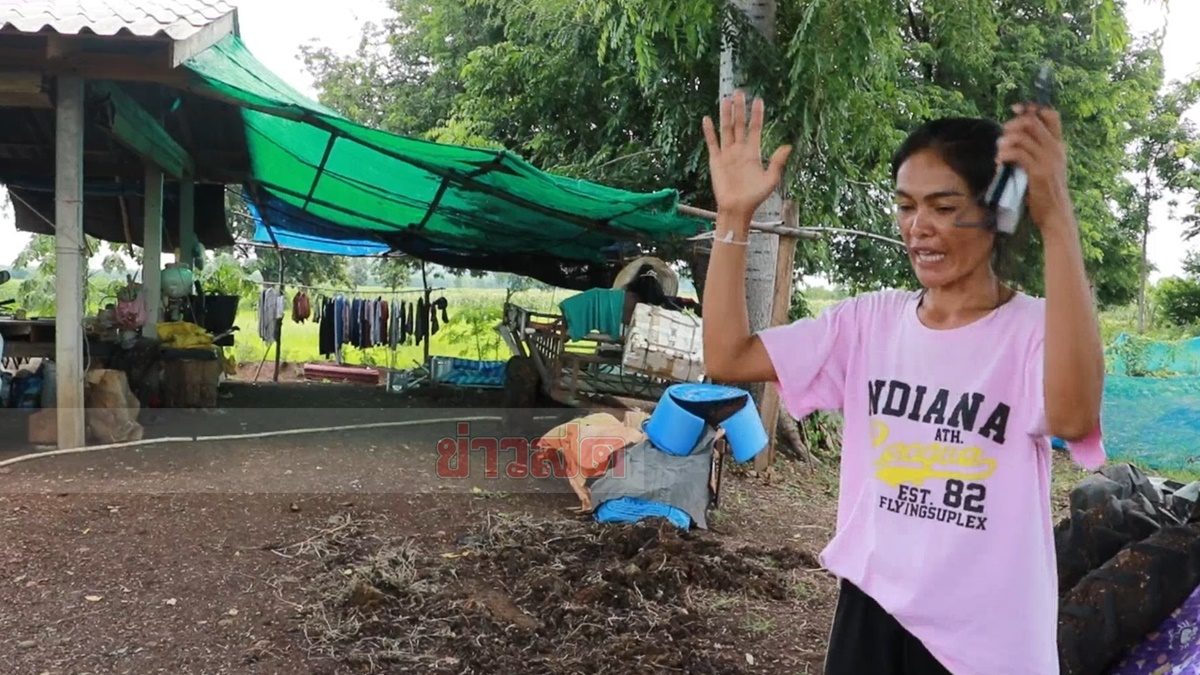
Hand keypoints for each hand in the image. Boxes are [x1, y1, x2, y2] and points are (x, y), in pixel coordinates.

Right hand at [702, 90, 791, 222]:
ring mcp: (727, 154)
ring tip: (726, 99)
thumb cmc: (755, 197)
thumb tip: (788, 146)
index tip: (758, 100)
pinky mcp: (716, 161)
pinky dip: (709, 131)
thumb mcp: (771, 179)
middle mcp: (740, 150)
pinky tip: (707, 119)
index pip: (755, 129)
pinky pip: (712, 142)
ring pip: (726, 129)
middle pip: (740, 124)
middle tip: (740, 92)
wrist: (737, 209)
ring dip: (726, 114)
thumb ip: (777, 162)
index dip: (757, 115)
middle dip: (740, 108)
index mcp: (753, 153)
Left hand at [997, 104, 1075, 236]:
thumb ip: (1036, 151)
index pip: (1051, 115)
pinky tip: (999, 162)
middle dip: (1012, 124)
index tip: (1016, 109)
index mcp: (1058, 145)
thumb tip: (1013, 137)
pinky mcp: (1038, 172)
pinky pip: (1018, 153)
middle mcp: (1055, 149)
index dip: (1033, 107)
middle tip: (1002, 136)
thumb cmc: (1046, 191)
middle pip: (1032, 121)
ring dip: (1005, 141)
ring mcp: (1048, 159)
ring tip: (999, 152)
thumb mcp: (1046, 166)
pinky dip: (1005, 154)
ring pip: (1023, 136)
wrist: (1056, 213)